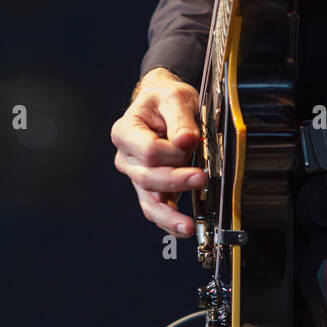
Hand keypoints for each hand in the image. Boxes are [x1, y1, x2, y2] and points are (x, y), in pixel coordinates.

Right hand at [111, 68, 204, 236]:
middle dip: (176, 180)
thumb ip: (181, 118)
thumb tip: (186, 140)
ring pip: (149, 202)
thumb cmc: (164, 98)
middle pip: (148, 178)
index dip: (171, 152)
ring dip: (170, 215)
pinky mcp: (151, 188)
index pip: (148, 151)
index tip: (190, 143)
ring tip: (188, 226)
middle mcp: (127, 157)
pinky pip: (156, 209)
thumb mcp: (175, 98)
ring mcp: (137, 175)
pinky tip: (183, 228)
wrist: (163, 103)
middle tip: (201, 177)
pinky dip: (169, 222)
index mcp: (126, 131)